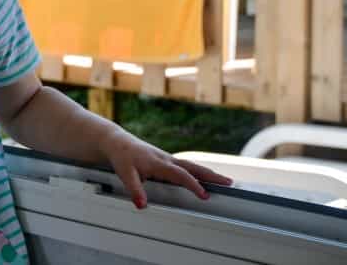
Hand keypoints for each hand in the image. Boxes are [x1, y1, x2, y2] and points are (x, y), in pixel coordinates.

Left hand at [98, 127, 232, 208]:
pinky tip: (206, 177)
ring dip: (208, 173)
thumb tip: (142, 205)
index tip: (205, 195)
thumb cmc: (122, 156)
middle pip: (193, 167)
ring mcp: (168, 159)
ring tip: (225, 181)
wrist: (117, 142)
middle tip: (229, 183)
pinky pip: (186, 166)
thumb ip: (134, 190)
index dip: (193, 185)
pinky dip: (199, 170)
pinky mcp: (166, 160)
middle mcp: (166, 159)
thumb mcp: (125, 173)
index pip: (180, 175)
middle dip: (211, 175)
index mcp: (159, 163)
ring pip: (192, 166)